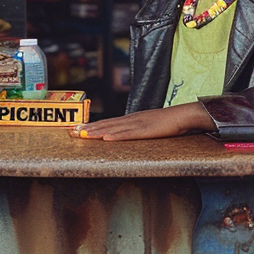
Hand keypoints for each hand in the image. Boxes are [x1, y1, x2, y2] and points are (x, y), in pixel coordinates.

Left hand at [70, 102, 214, 141]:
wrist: (183, 115)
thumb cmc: (167, 123)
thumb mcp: (147, 126)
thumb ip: (135, 130)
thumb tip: (123, 136)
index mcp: (130, 119)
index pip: (107, 122)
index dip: (90, 126)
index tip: (76, 129)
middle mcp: (130, 119)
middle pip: (105, 124)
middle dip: (87, 128)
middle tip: (70, 132)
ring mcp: (138, 124)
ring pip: (113, 128)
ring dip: (97, 132)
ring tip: (82, 135)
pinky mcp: (146, 130)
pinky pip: (129, 134)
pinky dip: (116, 135)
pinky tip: (106, 138)